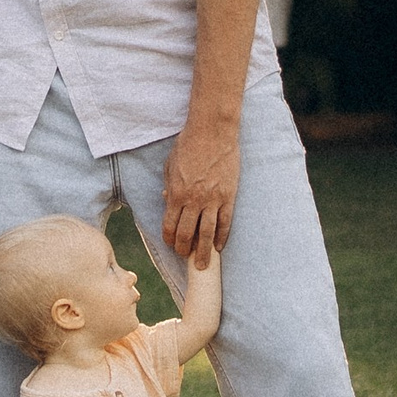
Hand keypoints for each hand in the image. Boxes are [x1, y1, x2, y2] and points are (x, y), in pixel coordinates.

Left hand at [162, 113, 241, 265]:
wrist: (212, 131)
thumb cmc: (188, 145)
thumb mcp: (170, 166)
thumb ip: (169, 187)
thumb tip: (168, 201)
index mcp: (176, 194)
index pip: (170, 226)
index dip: (169, 239)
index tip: (171, 245)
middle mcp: (193, 201)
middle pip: (187, 234)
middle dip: (184, 249)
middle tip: (185, 258)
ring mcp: (213, 200)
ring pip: (206, 234)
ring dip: (203, 252)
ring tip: (202, 265)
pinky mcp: (228, 196)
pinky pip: (225, 222)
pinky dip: (221, 237)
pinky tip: (218, 247)